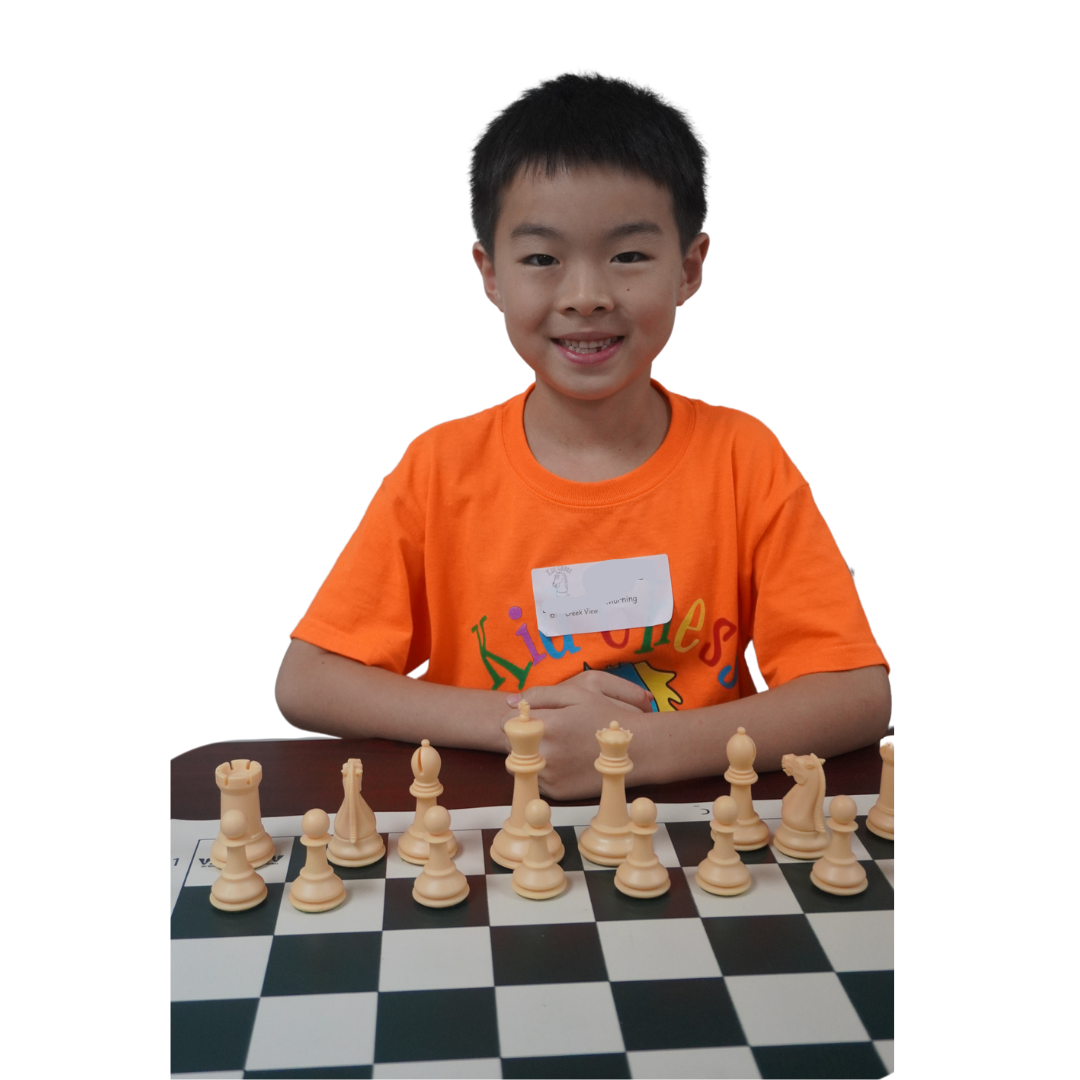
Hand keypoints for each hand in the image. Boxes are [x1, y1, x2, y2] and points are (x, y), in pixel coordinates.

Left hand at [502, 671, 653, 800]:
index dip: (518, 718)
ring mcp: (551, 775)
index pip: (506, 722)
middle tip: (549, 731)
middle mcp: (546, 753)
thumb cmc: (608, 716)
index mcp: (548, 725)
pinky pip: (536, 780)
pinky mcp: (557, 792)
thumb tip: (509, 701)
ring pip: (521, 763)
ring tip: (559, 746)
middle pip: (511, 743)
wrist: (640, 750)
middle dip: (523, 736)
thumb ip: (540, 694)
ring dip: (532, 755)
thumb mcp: (578, 694)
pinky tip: (566, 761)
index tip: (532, 717)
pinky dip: (545, 771)